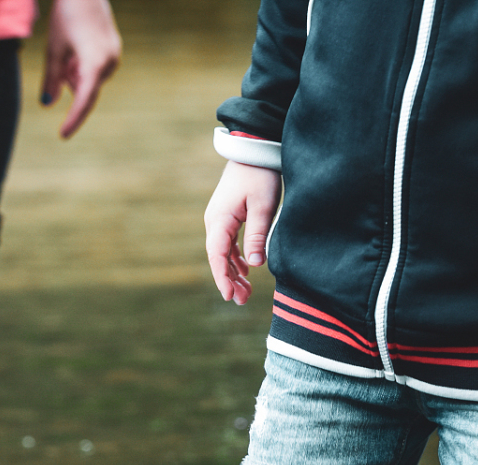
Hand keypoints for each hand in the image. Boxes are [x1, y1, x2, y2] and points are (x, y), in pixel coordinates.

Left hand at [40, 0, 120, 138]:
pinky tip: (76, 49)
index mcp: (95, 63)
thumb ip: (51, 78)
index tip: (63, 135)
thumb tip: (47, 104)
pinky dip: (83, 68)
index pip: (84, 100)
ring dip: (76, 75)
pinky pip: (97, 70)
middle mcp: (110, 63)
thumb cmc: (67, 17)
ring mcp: (114, 58)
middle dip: (70, 83)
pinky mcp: (114, 51)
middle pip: (86, 89)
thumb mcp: (53, 49)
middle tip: (61, 62)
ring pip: (91, 80)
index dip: (73, 119)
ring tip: (68, 50)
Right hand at [205, 160, 281, 303]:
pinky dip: (236, 258)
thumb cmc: (259, 176)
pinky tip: (246, 269)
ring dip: (233, 272)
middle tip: (242, 301)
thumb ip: (258, 235)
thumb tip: (255, 264)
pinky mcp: (228, 216)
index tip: (230, 296)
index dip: (222, 278)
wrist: (253, 150)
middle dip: (228, 280)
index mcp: (219, 220)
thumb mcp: (263, 206)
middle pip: (218, 258)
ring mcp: (220, 219)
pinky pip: (228, 243)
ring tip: (246, 291)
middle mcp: (215, 221)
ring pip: (223, 253)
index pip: (217, 256)